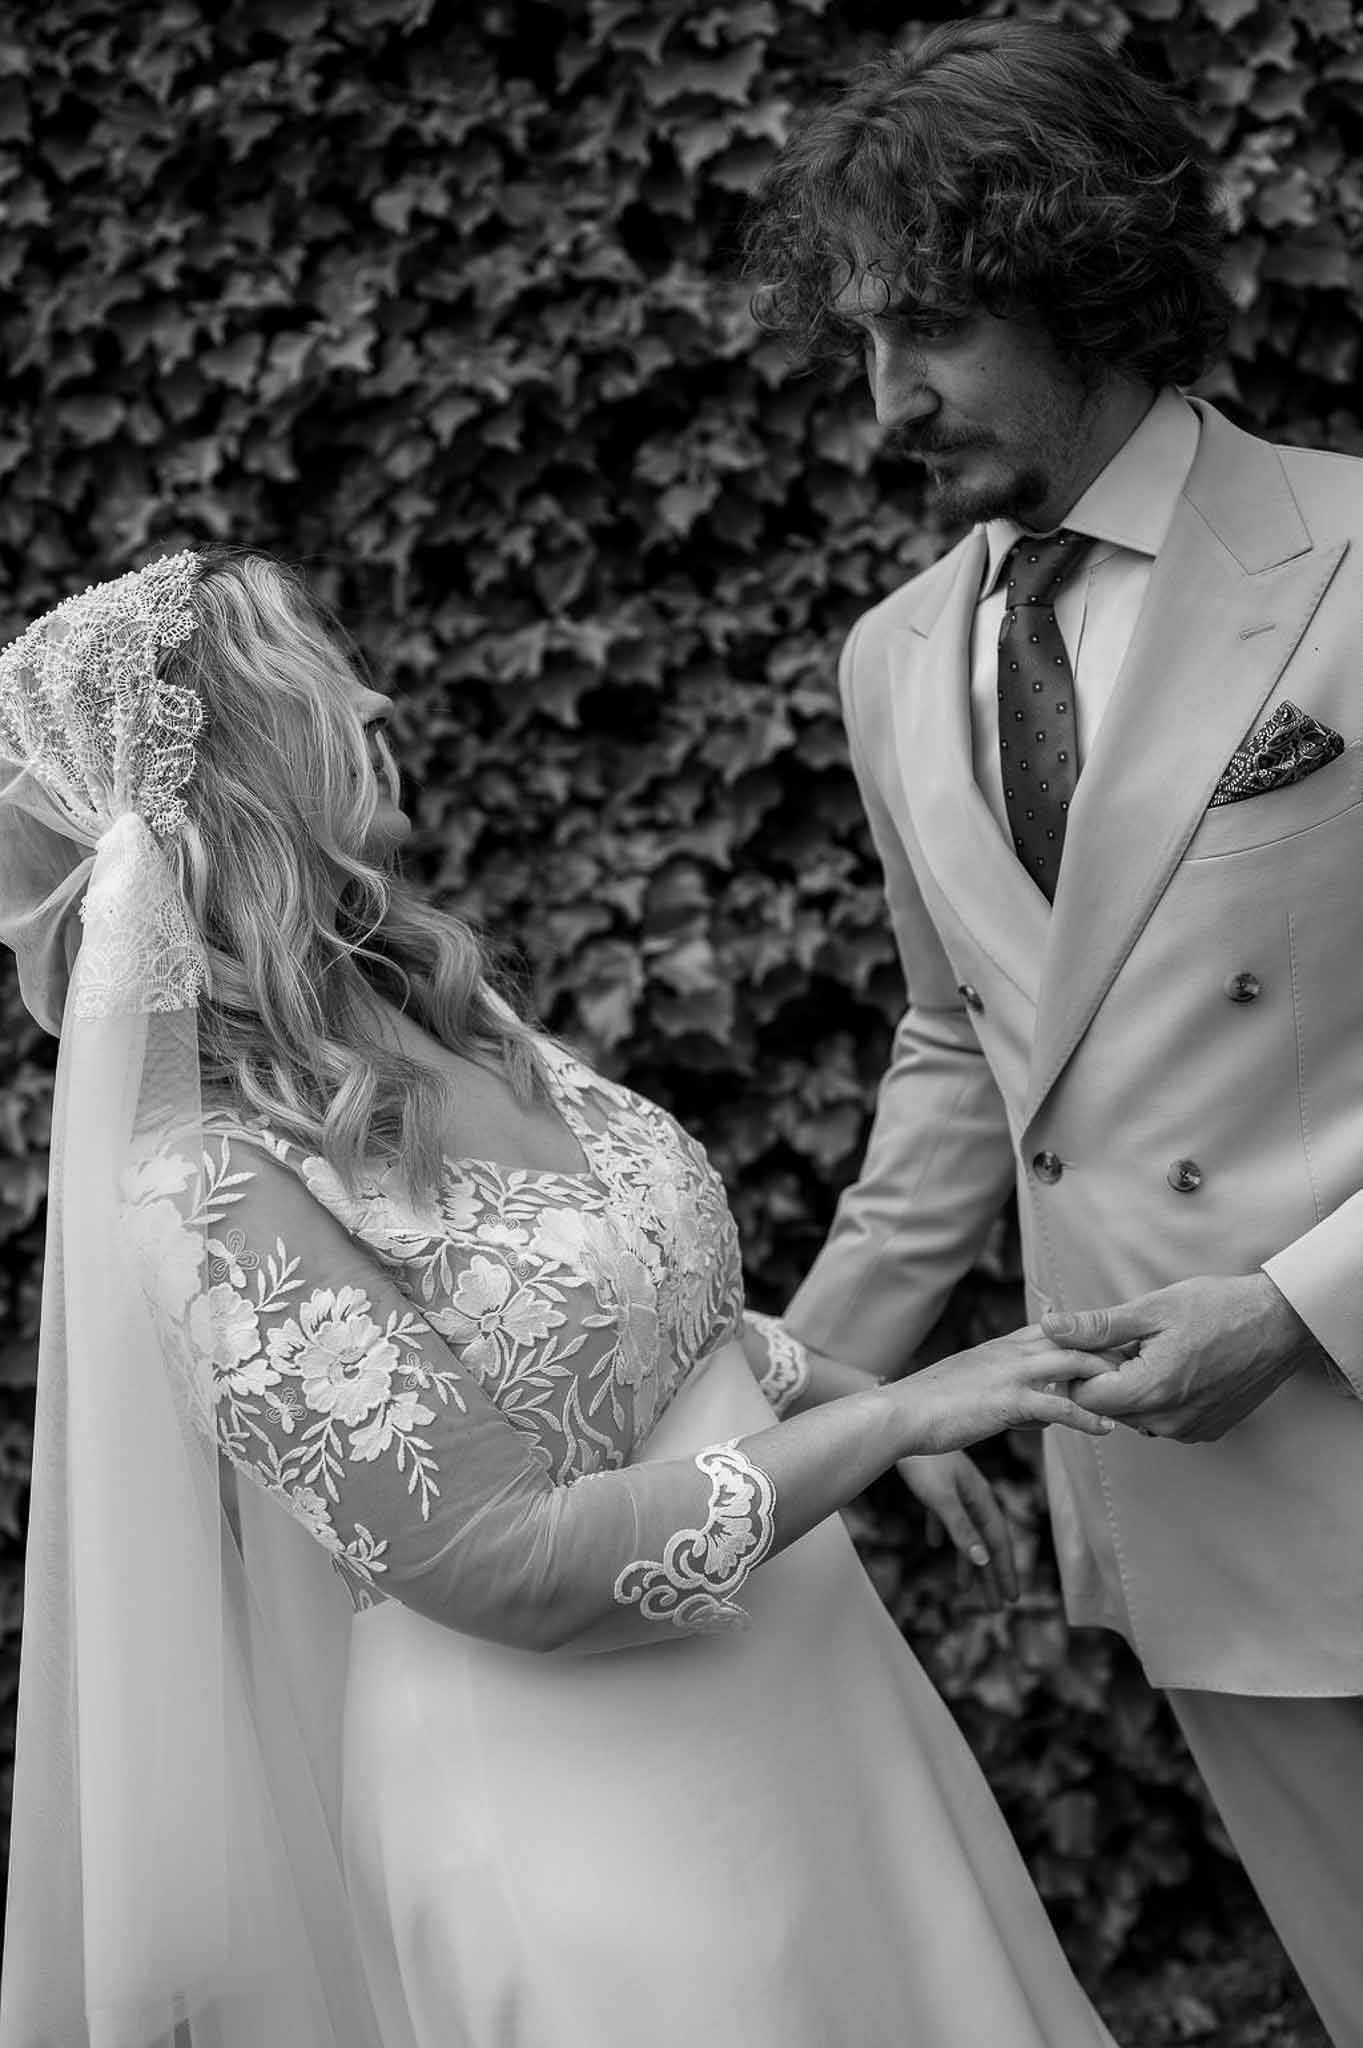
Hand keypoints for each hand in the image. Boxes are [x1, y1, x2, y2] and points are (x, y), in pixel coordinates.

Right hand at [888, 1325, 1117, 1456]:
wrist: (902, 1411)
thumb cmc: (932, 1404)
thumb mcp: (975, 1385)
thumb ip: (1009, 1391)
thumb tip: (1034, 1412)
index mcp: (1003, 1344)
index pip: (1058, 1330)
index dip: (1090, 1338)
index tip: (1117, 1350)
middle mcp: (1011, 1351)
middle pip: (1075, 1340)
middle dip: (1109, 1353)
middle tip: (1139, 1370)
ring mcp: (1011, 1374)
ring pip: (1073, 1365)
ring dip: (1107, 1380)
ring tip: (1133, 1395)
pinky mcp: (1008, 1401)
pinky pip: (1059, 1408)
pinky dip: (1087, 1419)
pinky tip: (1106, 1430)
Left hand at [897, 1450, 1017, 1607]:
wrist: (900, 1425)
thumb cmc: (922, 1462)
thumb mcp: (942, 1498)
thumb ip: (962, 1529)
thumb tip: (983, 1560)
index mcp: (980, 1498)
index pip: (997, 1542)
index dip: (1004, 1571)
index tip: (1011, 1599)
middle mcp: (973, 1495)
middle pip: (985, 1541)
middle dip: (991, 1575)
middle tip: (996, 1606)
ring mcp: (955, 1489)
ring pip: (967, 1532)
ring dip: (968, 1561)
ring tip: (967, 1589)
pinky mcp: (936, 1485)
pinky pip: (945, 1517)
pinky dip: (944, 1533)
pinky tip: (935, 1544)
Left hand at [1041, 1273, 1324, 1442]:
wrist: (1279, 1323)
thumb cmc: (1216, 1308)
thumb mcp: (1151, 1309)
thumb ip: (1097, 1327)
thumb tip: (1050, 1327)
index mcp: (1150, 1391)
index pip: (1082, 1397)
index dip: (1078, 1369)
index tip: (1094, 1343)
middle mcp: (1168, 1421)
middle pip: (1106, 1409)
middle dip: (1104, 1377)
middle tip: (1127, 1342)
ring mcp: (1189, 1430)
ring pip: (1134, 1416)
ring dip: (1131, 1388)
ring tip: (1155, 1352)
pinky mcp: (1206, 1430)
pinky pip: (1163, 1421)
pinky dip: (1158, 1398)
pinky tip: (1176, 1368)